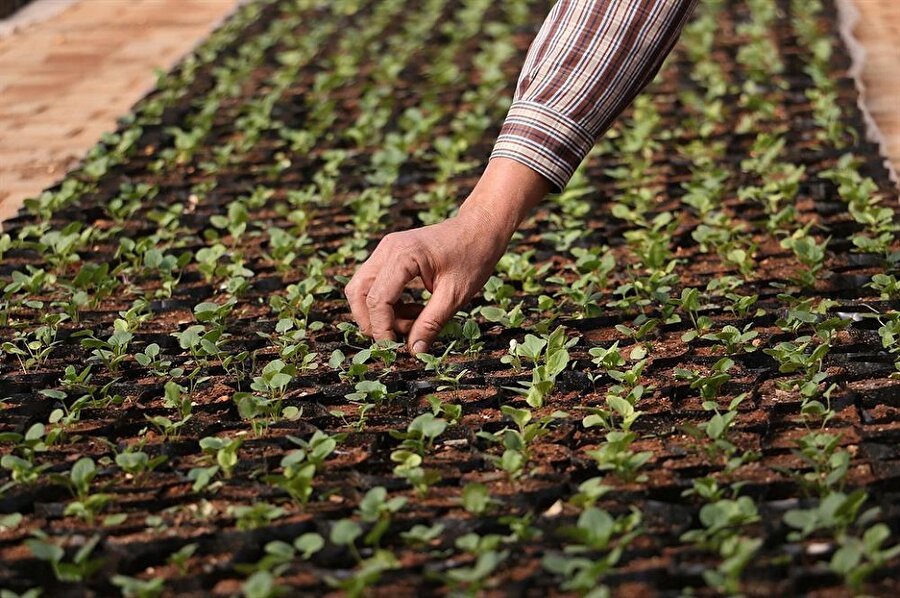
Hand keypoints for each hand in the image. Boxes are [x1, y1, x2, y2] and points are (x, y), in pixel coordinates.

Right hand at [344, 204, 509, 353]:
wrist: (481, 228)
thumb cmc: (473, 256)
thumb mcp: (455, 295)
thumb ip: (431, 324)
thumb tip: (414, 351)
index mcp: (404, 255)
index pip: (377, 300)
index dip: (381, 329)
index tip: (395, 348)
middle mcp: (388, 249)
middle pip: (359, 293)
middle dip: (372, 322)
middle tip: (398, 338)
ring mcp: (386, 249)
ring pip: (362, 288)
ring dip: (379, 313)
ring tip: (412, 322)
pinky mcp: (390, 255)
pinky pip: (375, 283)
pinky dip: (387, 303)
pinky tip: (413, 310)